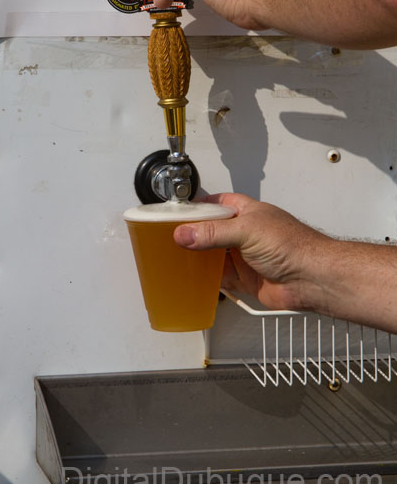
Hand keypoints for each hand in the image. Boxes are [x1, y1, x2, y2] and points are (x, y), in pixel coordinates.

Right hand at [173, 193, 329, 312]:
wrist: (312, 279)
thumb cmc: (294, 246)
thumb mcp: (247, 230)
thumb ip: (213, 233)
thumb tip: (184, 233)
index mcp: (246, 211)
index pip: (214, 204)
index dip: (195, 209)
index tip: (175, 216)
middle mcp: (244, 232)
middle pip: (210, 231)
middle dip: (193, 235)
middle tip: (171, 238)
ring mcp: (244, 256)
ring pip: (212, 255)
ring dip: (197, 257)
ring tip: (177, 257)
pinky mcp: (244, 278)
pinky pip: (219, 277)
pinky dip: (206, 278)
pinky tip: (194, 277)